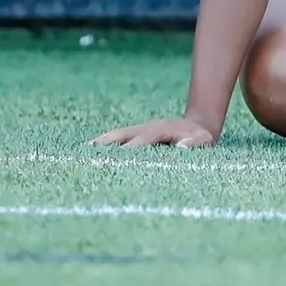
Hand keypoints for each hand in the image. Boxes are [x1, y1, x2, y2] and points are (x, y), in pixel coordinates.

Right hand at [89, 117, 216, 148]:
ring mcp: (139, 130)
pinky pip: (117, 139)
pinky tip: (88, 152)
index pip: (143, 140)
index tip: (119, 158)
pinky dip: (103, 144)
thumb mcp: (204, 141)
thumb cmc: (201, 139)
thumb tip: (181, 147)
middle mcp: (146, 127)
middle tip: (89, 157)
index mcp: (161, 129)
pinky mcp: (135, 135)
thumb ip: (194, 144)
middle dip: (107, 145)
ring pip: (116, 135)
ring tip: (81, 153)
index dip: (131, 149)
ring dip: (100, 143)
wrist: (198, 126)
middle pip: (122, 135)